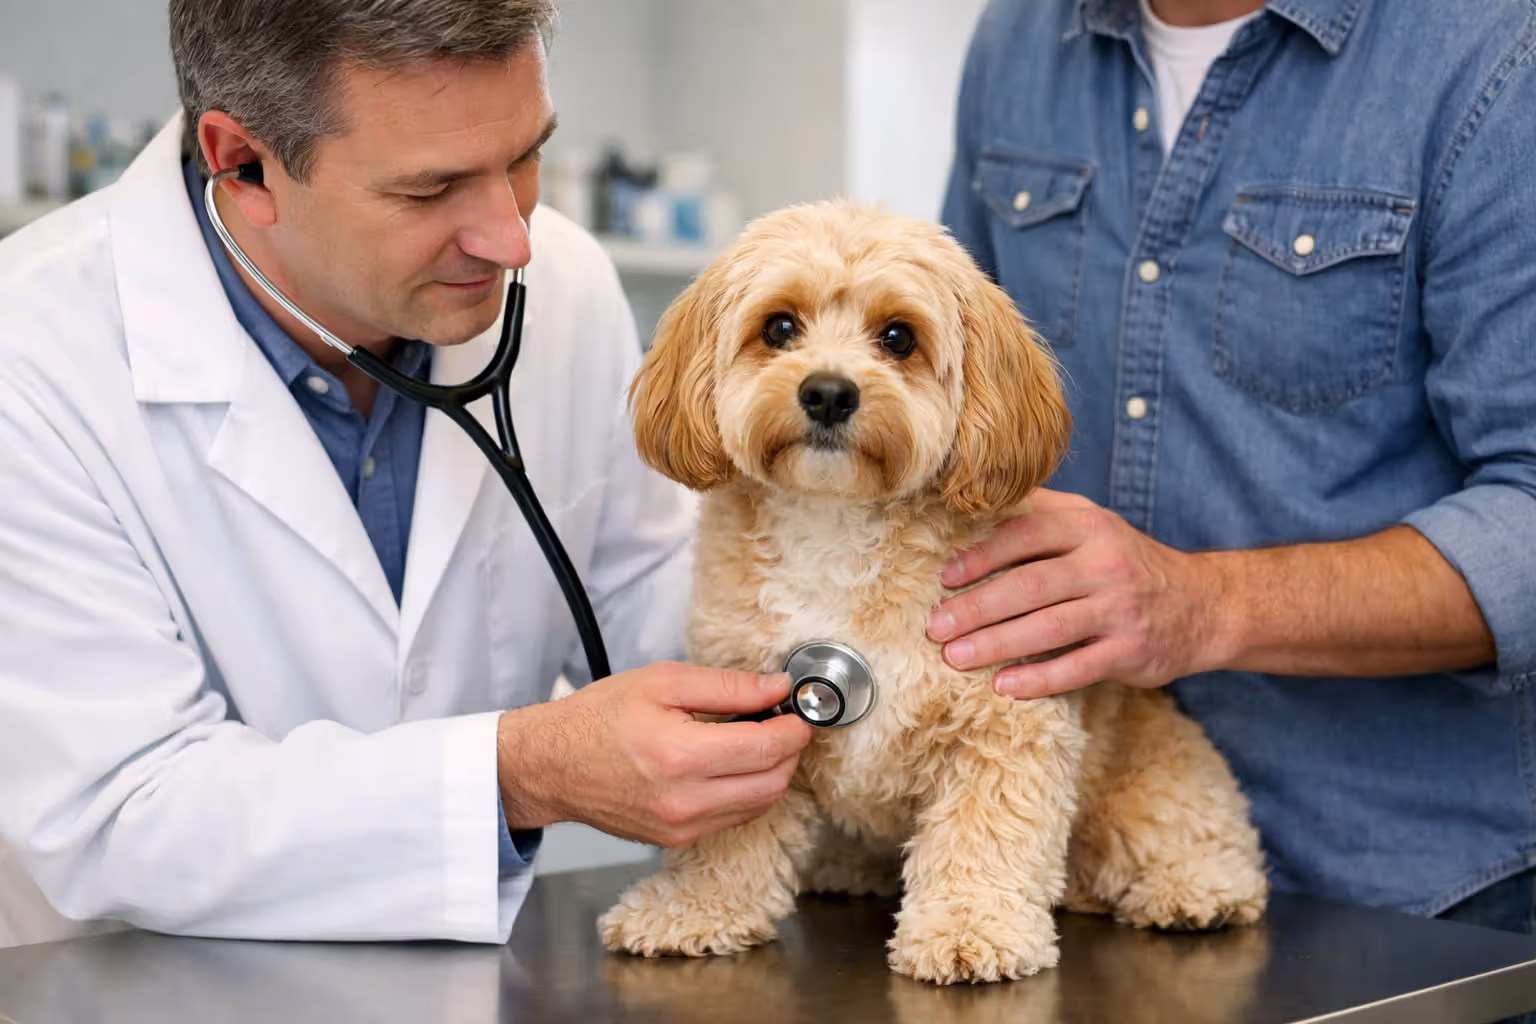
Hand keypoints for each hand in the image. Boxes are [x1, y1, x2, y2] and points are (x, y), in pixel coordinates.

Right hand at [496, 662, 812, 846]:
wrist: (550, 765)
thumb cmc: (598, 717)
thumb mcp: (663, 681)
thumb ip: (728, 687)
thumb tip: (777, 688)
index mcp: (681, 756)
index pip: (767, 749)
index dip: (794, 729)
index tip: (799, 711)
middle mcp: (684, 801)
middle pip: (772, 783)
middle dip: (789, 752)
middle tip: (783, 723)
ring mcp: (681, 828)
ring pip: (758, 805)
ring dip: (771, 773)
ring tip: (757, 740)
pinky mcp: (676, 840)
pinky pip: (732, 817)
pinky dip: (745, 791)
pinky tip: (730, 764)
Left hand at [926, 489, 1228, 698]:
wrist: (1203, 605)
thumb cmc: (1125, 561)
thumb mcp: (1092, 523)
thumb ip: (1042, 512)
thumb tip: (977, 496)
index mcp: (1089, 527)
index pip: (1027, 534)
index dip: (982, 555)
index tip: (945, 577)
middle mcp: (1106, 565)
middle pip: (1031, 585)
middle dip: (978, 607)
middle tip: (936, 626)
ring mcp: (1120, 610)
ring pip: (1049, 628)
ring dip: (997, 644)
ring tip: (956, 657)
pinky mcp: (1131, 653)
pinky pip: (1077, 668)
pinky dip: (1038, 679)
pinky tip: (1004, 686)